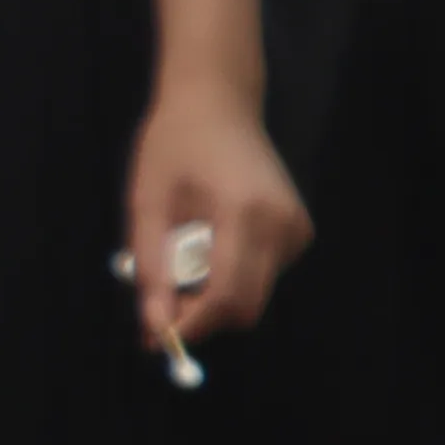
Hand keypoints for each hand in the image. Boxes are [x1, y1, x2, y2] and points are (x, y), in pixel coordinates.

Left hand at [128, 91, 305, 352]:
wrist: (216, 104)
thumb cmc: (172, 147)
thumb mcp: (147, 205)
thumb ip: (153, 269)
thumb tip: (155, 329)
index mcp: (245, 214)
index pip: (229, 296)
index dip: (194, 325)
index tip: (156, 340)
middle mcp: (283, 227)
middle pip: (245, 305)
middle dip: (200, 314)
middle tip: (157, 305)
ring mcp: (297, 231)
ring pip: (251, 293)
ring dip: (210, 290)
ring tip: (179, 246)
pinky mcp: (298, 233)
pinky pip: (259, 274)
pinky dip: (227, 273)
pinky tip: (207, 237)